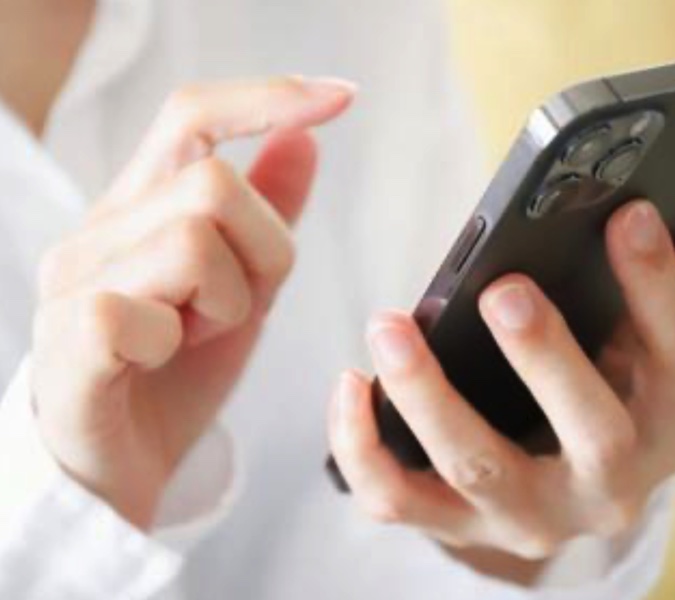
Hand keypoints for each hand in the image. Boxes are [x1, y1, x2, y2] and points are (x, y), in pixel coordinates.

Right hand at [32, 77, 354, 528]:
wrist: (119, 464)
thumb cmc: (174, 375)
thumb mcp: (241, 286)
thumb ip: (267, 216)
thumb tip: (306, 139)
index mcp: (139, 208)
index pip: (193, 116)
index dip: (268, 97)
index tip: (342, 98)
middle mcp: (99, 230)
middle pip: (215, 185)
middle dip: (261, 252)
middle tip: (235, 305)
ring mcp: (76, 281)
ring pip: (192, 238)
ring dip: (224, 301)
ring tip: (196, 335)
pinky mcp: (69, 337)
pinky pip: (144, 309)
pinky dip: (179, 340)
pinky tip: (163, 359)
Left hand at [329, 200, 674, 558]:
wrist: (555, 493)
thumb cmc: (596, 397)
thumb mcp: (637, 351)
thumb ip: (656, 287)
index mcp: (665, 424)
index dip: (659, 282)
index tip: (624, 214)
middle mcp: (607, 484)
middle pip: (594, 432)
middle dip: (547, 358)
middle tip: (503, 291)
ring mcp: (530, 515)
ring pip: (478, 466)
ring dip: (429, 395)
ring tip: (389, 325)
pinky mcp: (458, 526)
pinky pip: (398, 498)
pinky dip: (362, 446)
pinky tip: (351, 383)